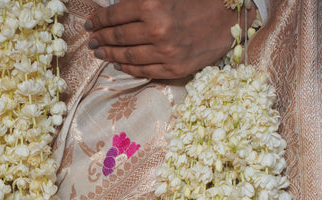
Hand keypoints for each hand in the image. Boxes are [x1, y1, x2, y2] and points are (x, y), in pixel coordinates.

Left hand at [85, 0, 255, 79]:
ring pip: (127, 57)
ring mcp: (165, 53)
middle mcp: (156, 30)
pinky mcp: (173, 69)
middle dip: (101, 38)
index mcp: (152, 4)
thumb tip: (117, 6)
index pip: (115, 15)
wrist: (230, 18)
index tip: (91, 23)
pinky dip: (128, 68)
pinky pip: (143, 71)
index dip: (99, 20)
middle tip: (91, 40)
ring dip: (110, 56)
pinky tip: (119, 65)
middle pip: (118, 37)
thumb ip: (142, 0)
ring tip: (100, 53)